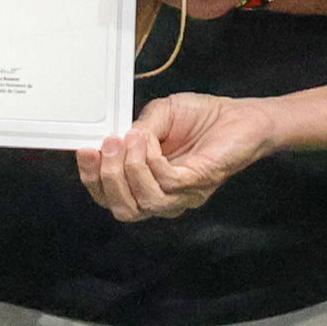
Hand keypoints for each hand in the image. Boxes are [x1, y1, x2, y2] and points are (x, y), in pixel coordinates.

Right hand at [77, 92, 271, 224]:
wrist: (241, 116)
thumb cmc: (203, 118)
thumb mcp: (160, 116)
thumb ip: (137, 129)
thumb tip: (116, 139)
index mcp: (148, 185)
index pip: (111, 198)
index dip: (93, 180)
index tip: (84, 151)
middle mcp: (164, 197)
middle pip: (123, 209)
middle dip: (107, 178)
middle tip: (108, 145)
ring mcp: (182, 196)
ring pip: (143, 202)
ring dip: (129, 168)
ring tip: (132, 139)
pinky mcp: (198, 184)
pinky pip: (166, 183)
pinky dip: (151, 161)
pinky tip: (150, 141)